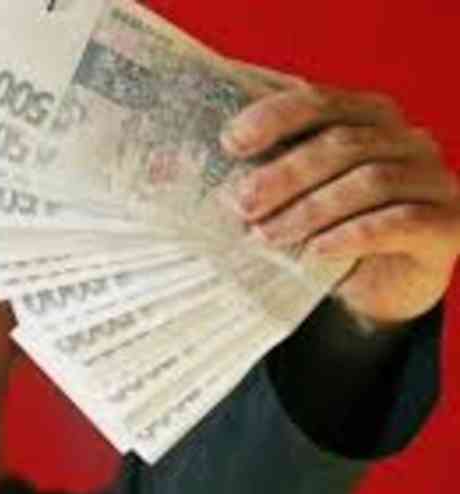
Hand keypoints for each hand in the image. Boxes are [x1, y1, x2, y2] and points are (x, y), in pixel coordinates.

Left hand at [222, 82, 459, 327]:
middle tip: (240, 204)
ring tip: (265, 237)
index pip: (319, 101)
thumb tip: (167, 171)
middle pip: (342, 143)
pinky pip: (398, 221)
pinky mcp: (446, 224)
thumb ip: (249, 177)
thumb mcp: (286, 199)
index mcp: (366, 116)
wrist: (378, 287)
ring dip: (309, 210)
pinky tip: (314, 252)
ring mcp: (432, 179)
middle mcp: (405, 139)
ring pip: (369, 181)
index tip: (231, 143)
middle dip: (283, 174)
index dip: (274, 117)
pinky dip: (350, 235)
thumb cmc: (326, 229)